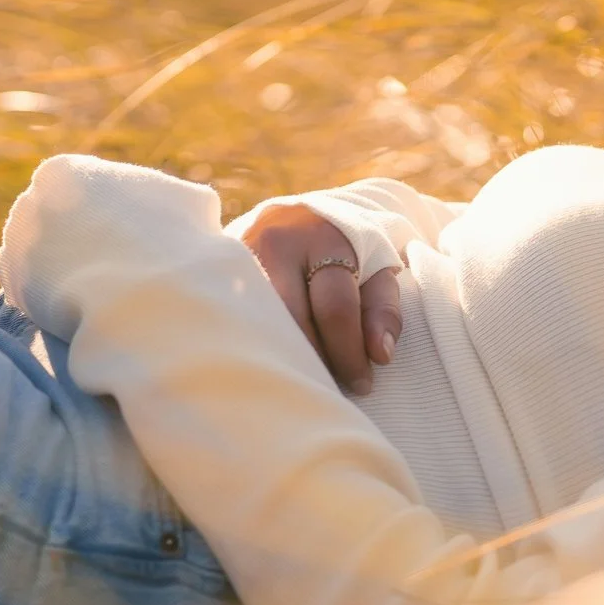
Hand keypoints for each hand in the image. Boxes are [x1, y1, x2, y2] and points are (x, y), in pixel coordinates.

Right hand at [239, 202, 402, 392]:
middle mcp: (277, 244)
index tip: (362, 384)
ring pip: (259, 319)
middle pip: (292, 318)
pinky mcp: (219, 270)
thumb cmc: (346, 253)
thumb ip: (384, 310)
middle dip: (315, 361)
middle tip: (329, 389)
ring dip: (282, 355)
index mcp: (324, 240)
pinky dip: (256, 342)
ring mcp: (241, 255)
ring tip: (301, 380)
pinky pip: (236, 315)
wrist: (301, 215)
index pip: (336, 307)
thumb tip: (380, 355)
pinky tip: (271, 363)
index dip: (350, 353)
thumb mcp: (376, 271)